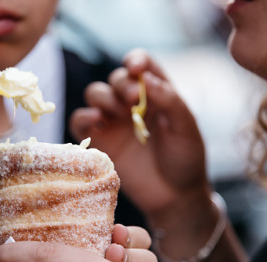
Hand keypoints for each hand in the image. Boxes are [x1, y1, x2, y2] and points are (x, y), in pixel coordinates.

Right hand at [70, 48, 210, 221]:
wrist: (175, 196)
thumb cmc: (186, 159)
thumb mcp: (186, 128)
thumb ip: (170, 101)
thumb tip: (146, 79)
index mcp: (156, 94)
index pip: (141, 64)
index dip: (135, 60)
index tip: (136, 68)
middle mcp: (132, 104)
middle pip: (116, 78)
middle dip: (121, 83)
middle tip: (132, 100)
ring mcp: (114, 122)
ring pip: (96, 94)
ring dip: (103, 97)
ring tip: (119, 114)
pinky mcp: (100, 141)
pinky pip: (80, 122)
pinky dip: (83, 117)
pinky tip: (96, 121)